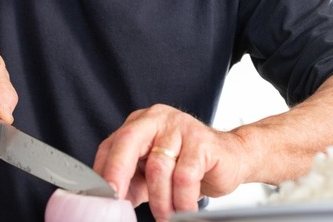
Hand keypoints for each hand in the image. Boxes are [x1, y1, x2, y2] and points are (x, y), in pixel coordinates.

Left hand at [94, 104, 247, 220]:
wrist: (232, 158)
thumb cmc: (189, 165)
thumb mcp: (152, 173)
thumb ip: (130, 182)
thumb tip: (108, 201)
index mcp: (141, 123)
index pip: (113, 143)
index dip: (103, 170)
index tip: (100, 195)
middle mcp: (159, 119)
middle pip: (129, 142)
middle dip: (118, 173)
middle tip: (116, 200)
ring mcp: (182, 127)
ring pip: (158, 167)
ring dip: (160, 200)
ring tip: (165, 215)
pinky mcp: (203, 141)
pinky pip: (185, 176)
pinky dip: (182, 199)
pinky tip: (184, 208)